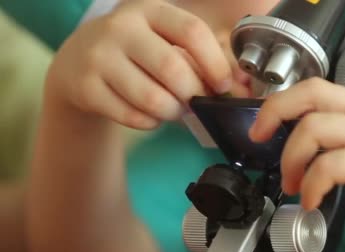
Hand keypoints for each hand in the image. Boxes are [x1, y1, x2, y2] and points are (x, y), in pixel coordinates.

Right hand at [44, 0, 249, 129]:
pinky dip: (151, 123)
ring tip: (174, 109)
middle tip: (196, 102)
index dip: (215, 64)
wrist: (77, 63)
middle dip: (193, 94)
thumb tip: (244, 86)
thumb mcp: (165, 41)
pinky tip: (151, 115)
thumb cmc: (136, 52)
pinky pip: (133, 117)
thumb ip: (204, 59)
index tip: (222, 86)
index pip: (192, 32)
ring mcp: (99, 56)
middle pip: (174, 69)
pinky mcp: (85, 87)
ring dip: (173, 112)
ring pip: (152, 98)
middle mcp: (122, 27)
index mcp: (150, 10)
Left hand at [249, 78, 344, 239]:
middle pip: (310, 95)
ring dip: (291, 160)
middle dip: (273, 116)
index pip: (317, 88)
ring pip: (314, 128)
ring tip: (294, 186)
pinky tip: (313, 202)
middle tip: (261, 144)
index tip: (265, 126)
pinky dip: (313, 185)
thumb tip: (319, 157)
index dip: (282, 102)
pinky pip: (332, 166)